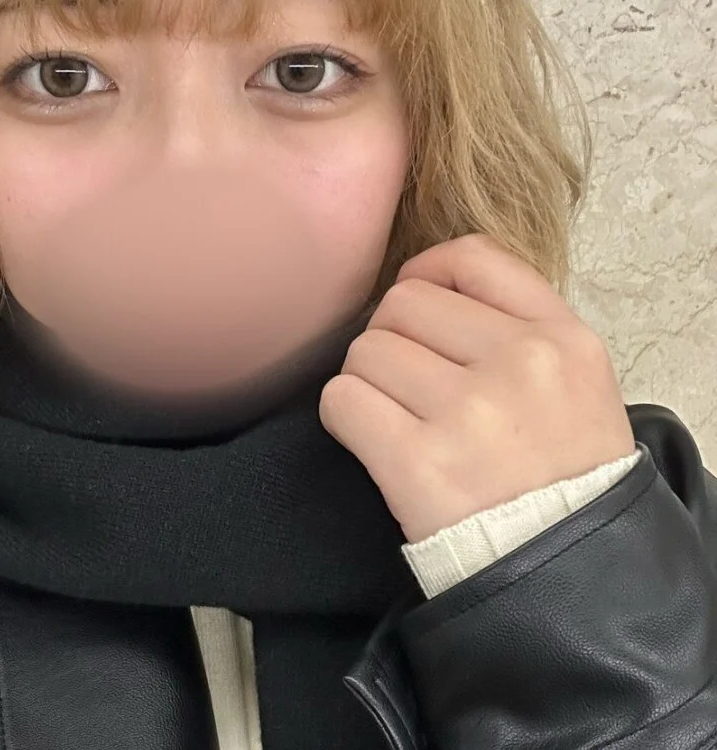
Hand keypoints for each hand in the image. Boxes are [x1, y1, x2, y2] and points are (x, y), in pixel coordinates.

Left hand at [319, 235, 635, 542]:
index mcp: (562, 337)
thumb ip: (516, 325)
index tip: (416, 307)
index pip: (470, 258)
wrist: (566, 573)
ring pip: (365, 351)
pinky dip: (344, 417)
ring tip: (397, 419)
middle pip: (402, 304)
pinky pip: (342, 400)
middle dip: (392, 338)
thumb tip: (421, 285)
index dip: (426, 274)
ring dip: (367, 382)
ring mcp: (467, 412)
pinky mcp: (417, 461)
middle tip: (407, 383)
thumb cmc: (562, 476)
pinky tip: (373, 440)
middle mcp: (519, 363)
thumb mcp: (575, 383)